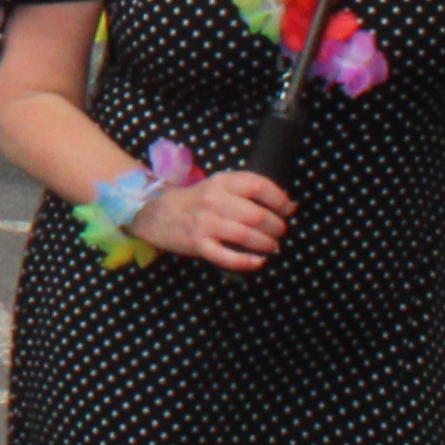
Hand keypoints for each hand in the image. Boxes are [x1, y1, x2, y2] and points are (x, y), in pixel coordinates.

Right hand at [142, 162, 294, 273]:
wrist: (155, 212)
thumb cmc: (195, 201)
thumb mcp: (218, 186)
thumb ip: (247, 192)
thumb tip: (289, 205)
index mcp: (221, 182)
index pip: (258, 186)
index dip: (279, 199)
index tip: (288, 209)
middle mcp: (213, 200)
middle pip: (256, 214)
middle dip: (276, 226)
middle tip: (280, 232)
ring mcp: (205, 223)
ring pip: (246, 236)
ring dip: (266, 244)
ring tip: (272, 246)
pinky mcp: (198, 244)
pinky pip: (226, 256)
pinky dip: (246, 261)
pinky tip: (258, 262)